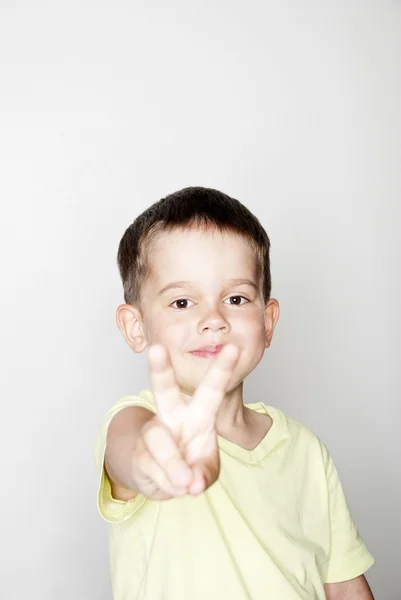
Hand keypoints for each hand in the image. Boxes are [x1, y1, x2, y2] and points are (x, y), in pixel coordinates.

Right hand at [131, 343, 239, 499]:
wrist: (157, 476)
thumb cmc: (189, 461)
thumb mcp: (207, 469)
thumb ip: (205, 473)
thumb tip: (191, 482)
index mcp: (198, 413)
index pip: (212, 389)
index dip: (222, 369)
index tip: (234, 347)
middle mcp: (172, 415)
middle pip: (163, 389)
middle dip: (160, 369)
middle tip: (156, 349)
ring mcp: (152, 432)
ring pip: (159, 441)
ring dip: (174, 463)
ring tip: (186, 482)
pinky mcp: (138, 453)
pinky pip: (154, 469)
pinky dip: (169, 484)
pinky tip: (175, 486)